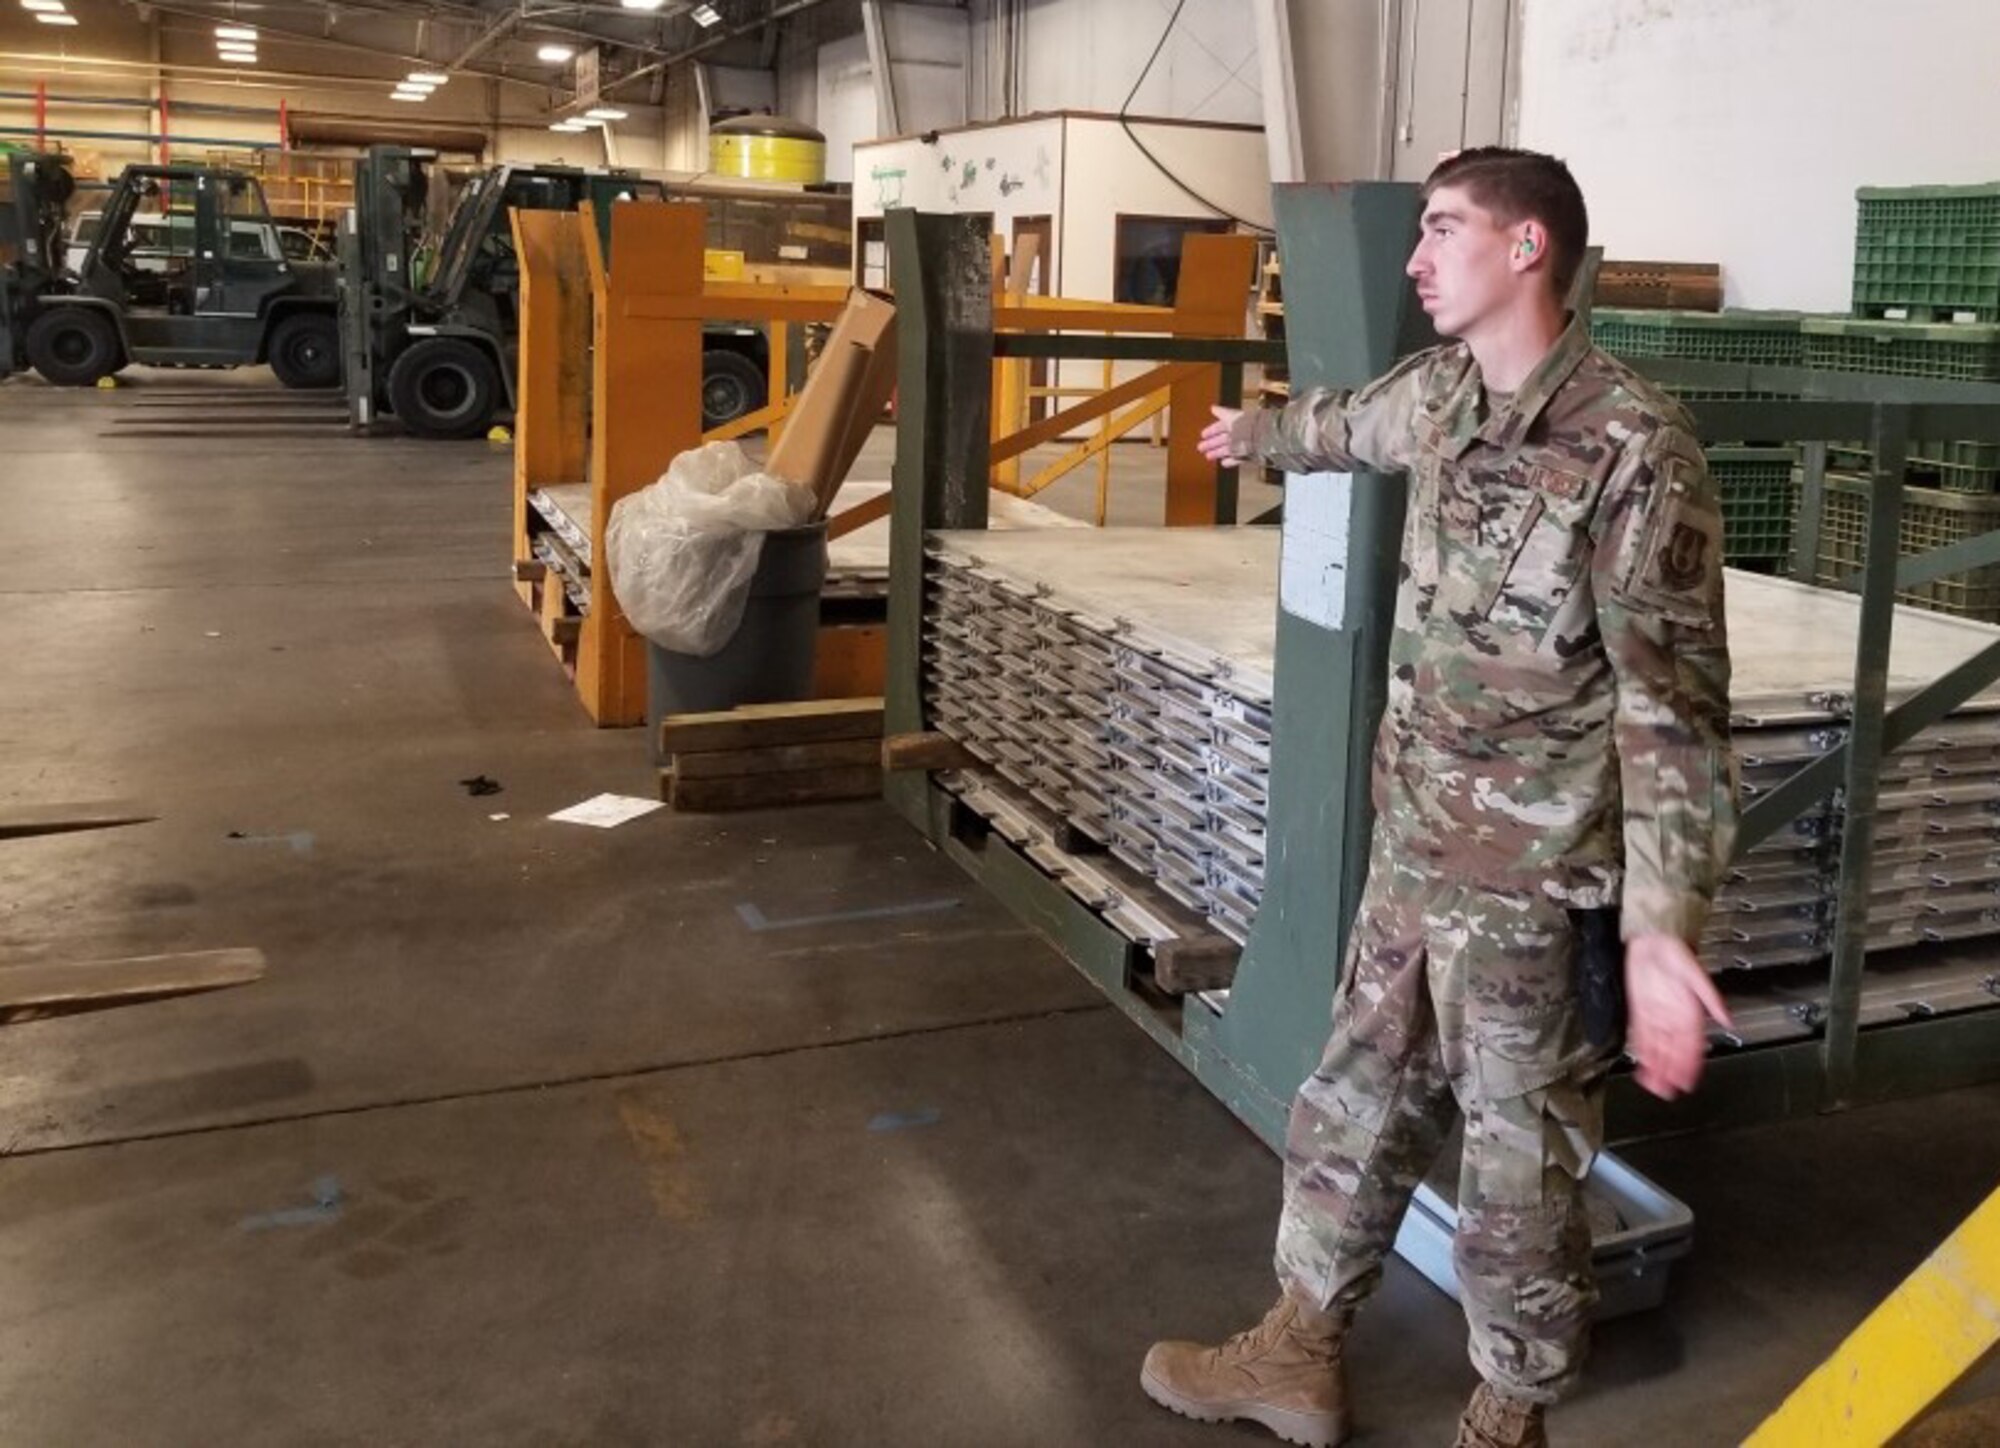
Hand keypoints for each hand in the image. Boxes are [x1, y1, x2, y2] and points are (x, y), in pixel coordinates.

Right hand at [1199, 405, 1246, 464]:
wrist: (1259, 437)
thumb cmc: (1245, 425)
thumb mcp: (1230, 416)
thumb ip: (1221, 412)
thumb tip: (1213, 408)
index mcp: (1234, 423)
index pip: (1220, 426)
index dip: (1211, 430)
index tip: (1203, 435)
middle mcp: (1238, 434)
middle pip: (1222, 439)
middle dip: (1211, 443)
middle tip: (1201, 447)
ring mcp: (1242, 445)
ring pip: (1227, 449)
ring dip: (1217, 453)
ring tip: (1208, 456)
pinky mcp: (1246, 455)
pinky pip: (1237, 459)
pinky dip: (1230, 461)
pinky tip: (1223, 463)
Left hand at [1623, 933, 1732, 1099]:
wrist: (1655, 939)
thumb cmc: (1677, 952)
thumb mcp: (1696, 974)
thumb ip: (1711, 997)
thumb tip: (1728, 1018)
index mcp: (1691, 1011)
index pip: (1692, 1045)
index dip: (1690, 1065)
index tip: (1687, 1083)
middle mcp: (1674, 1017)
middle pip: (1673, 1051)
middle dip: (1671, 1072)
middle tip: (1667, 1092)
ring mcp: (1658, 1015)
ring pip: (1658, 1048)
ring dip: (1657, 1067)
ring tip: (1654, 1087)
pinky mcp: (1641, 1011)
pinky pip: (1642, 1036)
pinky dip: (1642, 1052)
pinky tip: (1641, 1066)